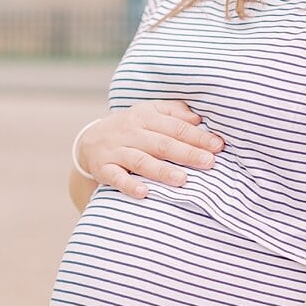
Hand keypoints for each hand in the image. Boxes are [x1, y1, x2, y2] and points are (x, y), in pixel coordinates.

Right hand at [76, 101, 223, 198]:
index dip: (197, 136)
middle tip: (208, 162)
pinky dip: (129, 185)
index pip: (175, 127)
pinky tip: (144, 193)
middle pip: (162, 143)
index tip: (218, 146)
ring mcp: (116, 151)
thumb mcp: (148, 113)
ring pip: (141, 161)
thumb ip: (173, 113)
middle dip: (187, 153)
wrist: (88, 141)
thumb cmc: (129, 128)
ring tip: (182, 179)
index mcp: (145, 117)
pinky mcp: (103, 168)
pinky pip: (116, 178)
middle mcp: (131, 132)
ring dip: (162, 170)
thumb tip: (198, 119)